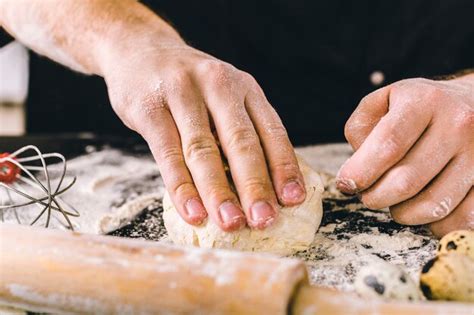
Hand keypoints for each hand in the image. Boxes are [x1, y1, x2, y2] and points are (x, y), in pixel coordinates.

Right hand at [103, 41, 305, 231]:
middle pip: (241, 142)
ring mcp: (182, 94)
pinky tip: (193, 212)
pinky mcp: (150, 107)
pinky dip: (182, 187)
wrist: (140, 49)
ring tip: (230, 223)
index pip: (271, 131)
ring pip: (204, 150)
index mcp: (244, 87)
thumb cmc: (190, 87)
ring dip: (218, 192)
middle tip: (264, 220)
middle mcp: (218, 86)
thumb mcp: (223, 95)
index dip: (284, 167)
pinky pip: (168, 153)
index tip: (293, 200)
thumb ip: (240, 129)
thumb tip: (265, 184)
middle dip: (255, 186)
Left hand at [337, 75, 473, 236]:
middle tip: (368, 195)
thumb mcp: (383, 101)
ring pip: (434, 205)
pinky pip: (462, 218)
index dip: (362, 172)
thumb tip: (355, 172)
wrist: (472, 102)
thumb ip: (361, 129)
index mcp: (424, 101)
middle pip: (407, 181)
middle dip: (376, 197)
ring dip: (403, 212)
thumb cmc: (418, 107)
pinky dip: (434, 224)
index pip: (388, 145)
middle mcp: (459, 124)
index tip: (346, 184)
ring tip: (395, 200)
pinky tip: (422, 207)